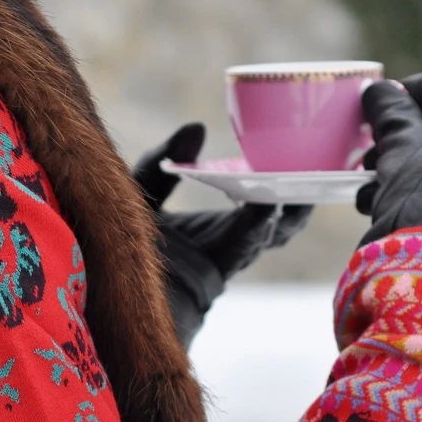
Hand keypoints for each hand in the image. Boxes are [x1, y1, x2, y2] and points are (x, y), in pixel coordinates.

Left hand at [134, 123, 311, 348]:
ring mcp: (218, 263)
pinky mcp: (207, 274)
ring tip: (304, 188)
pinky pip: (240, 247)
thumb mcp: (141, 191)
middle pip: (276, 226)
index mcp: (215, 233)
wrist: (100, 294)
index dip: (280, 187)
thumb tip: (198, 128)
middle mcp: (224, 250)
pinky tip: (266, 207)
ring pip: (267, 237)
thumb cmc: (114, 245)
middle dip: (299, 202)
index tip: (298, 159)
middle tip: (321, 174)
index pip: (258, 208)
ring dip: (287, 214)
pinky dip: (255, 226)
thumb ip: (165, 160)